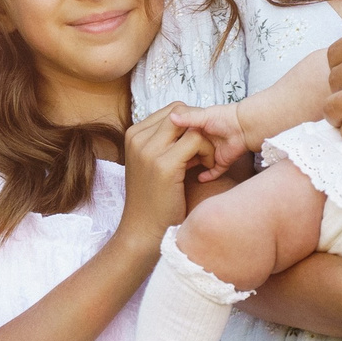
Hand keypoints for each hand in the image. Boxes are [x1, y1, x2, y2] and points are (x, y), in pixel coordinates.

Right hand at [119, 105, 211, 246]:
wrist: (143, 229)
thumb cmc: (153, 198)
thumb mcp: (152, 163)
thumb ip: (164, 142)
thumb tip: (191, 125)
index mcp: (133, 134)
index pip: (171, 111)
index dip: (190, 125)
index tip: (194, 146)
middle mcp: (137, 137)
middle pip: (180, 111)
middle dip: (199, 128)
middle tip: (202, 152)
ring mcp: (149, 150)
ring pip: (190, 124)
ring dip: (205, 141)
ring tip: (204, 162)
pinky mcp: (164, 164)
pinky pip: (196, 141)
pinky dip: (207, 153)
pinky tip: (205, 171)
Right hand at [175, 101, 252, 180]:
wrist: (244, 126)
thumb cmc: (224, 117)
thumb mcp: (202, 116)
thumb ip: (187, 118)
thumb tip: (171, 117)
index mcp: (198, 130)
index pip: (182, 138)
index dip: (174, 142)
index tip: (164, 147)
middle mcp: (204, 141)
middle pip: (189, 152)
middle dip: (182, 156)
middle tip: (170, 162)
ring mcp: (213, 152)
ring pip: (200, 162)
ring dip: (193, 166)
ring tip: (181, 171)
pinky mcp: (222, 161)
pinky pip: (214, 172)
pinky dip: (208, 175)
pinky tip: (200, 178)